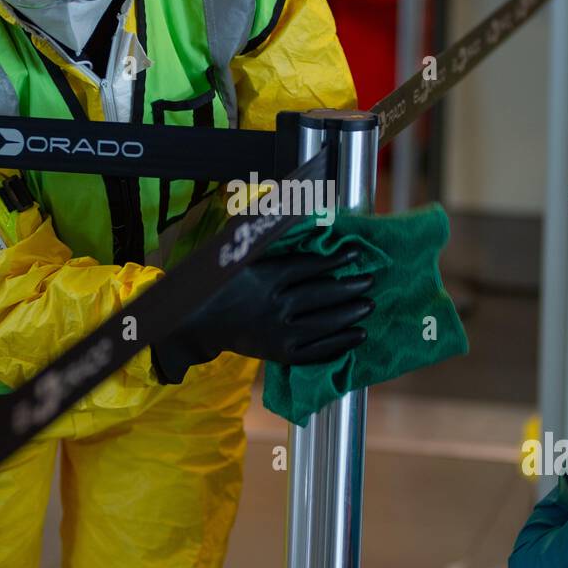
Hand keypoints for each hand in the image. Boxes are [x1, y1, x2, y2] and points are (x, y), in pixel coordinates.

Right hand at [151, 248, 374, 383]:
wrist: (197, 324)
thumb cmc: (221, 284)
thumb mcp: (238, 256)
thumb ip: (266, 239)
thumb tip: (295, 212)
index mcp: (264, 278)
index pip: (308, 267)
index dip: (334, 259)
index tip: (355, 254)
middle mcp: (273, 306)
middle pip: (321, 295)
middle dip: (349, 287)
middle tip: (371, 280)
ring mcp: (278, 333)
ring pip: (324, 323)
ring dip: (350, 313)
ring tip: (369, 305)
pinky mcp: (280, 354)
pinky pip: (317, 350)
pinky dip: (341, 343)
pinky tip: (359, 335)